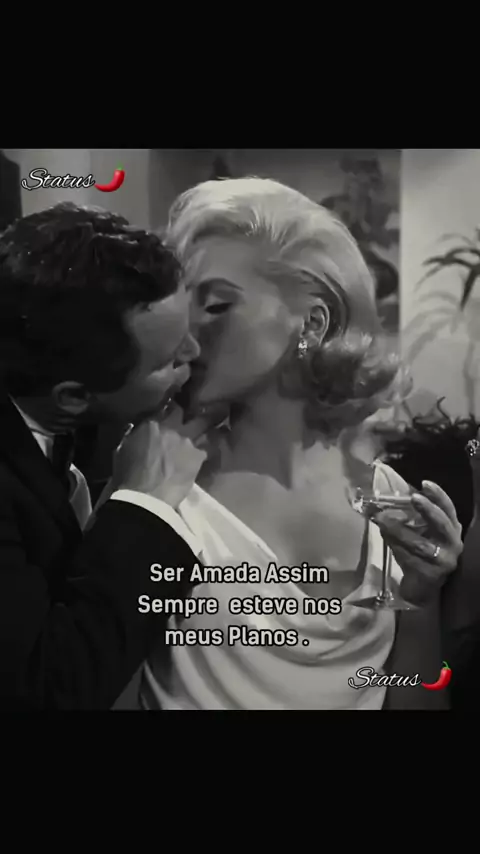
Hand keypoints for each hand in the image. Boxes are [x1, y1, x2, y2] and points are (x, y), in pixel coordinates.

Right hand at [111, 406, 212, 508]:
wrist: (145, 497)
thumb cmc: (128, 477)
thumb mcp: (123, 451)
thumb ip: (135, 437)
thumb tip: (139, 432)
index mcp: (150, 424)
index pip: (160, 410)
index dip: (164, 413)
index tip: (167, 415)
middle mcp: (170, 427)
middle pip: (180, 413)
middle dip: (184, 414)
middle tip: (187, 416)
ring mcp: (186, 440)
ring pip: (199, 426)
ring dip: (202, 427)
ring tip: (211, 425)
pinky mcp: (198, 455)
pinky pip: (207, 449)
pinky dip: (206, 450)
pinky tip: (208, 453)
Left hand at [376, 481, 462, 605]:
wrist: (422, 587)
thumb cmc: (420, 553)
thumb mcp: (420, 532)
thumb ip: (409, 517)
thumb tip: (380, 503)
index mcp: (451, 528)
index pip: (449, 508)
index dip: (438, 495)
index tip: (425, 483)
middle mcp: (453, 543)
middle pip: (443, 524)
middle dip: (428, 510)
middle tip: (414, 498)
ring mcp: (444, 560)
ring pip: (420, 544)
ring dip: (399, 530)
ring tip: (383, 520)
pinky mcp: (431, 573)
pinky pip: (410, 558)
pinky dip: (396, 547)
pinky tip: (386, 540)